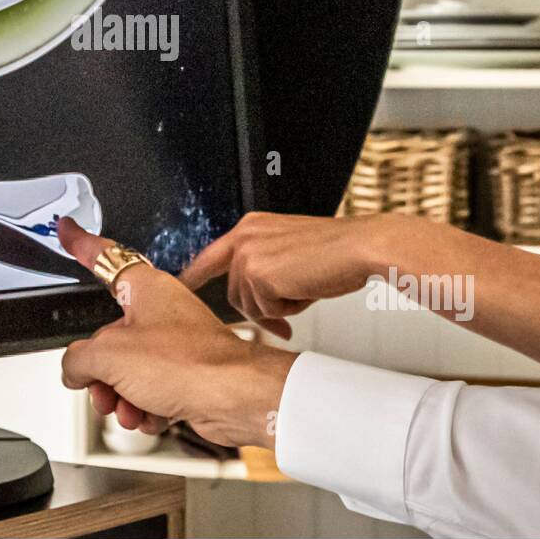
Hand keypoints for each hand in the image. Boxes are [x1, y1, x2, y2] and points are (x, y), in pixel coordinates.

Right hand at [58, 217, 296, 448]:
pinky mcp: (186, 375)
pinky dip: (145, 407)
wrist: (235, 399)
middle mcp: (160, 312)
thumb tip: (74, 369)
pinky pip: (149, 390)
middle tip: (98, 386)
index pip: (103, 258)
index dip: (81, 244)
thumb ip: (77, 359)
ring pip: (127, 370)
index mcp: (144, 289)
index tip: (68, 231)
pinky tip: (149, 416)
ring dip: (120, 395)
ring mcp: (174, 344)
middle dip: (99, 371)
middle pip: (108, 336)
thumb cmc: (191, 363)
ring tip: (127, 408)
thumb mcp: (110, 357)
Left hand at [182, 211, 400, 335]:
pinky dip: (290, 309)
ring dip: (279, 307)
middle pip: (233, 292)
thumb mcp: (290, 249)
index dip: (194, 275)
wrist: (360, 247)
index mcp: (250, 226)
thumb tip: (254, 295)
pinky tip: (307, 289)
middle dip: (259, 307)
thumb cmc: (335, 251)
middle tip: (288, 311)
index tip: (179, 286)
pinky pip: (267, 311)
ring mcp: (249, 256)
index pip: (211, 255)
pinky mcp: (259, 275)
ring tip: (305, 287)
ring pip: (250, 305)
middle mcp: (244, 237)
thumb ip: (265, 264)